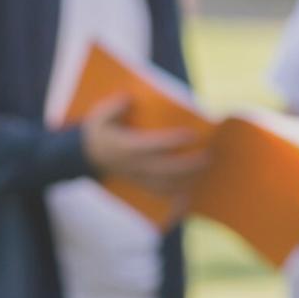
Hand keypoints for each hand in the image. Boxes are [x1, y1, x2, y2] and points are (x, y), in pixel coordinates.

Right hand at [81, 95, 208, 198]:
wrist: (88, 155)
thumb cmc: (102, 131)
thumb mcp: (100, 115)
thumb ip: (115, 107)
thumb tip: (128, 98)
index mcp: (126, 147)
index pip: (153, 145)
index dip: (173, 141)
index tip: (193, 134)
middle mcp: (134, 166)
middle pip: (165, 170)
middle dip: (189, 165)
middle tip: (209, 156)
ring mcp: (138, 178)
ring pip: (166, 185)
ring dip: (187, 181)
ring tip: (206, 171)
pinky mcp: (142, 185)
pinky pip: (161, 195)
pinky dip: (177, 200)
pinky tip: (192, 198)